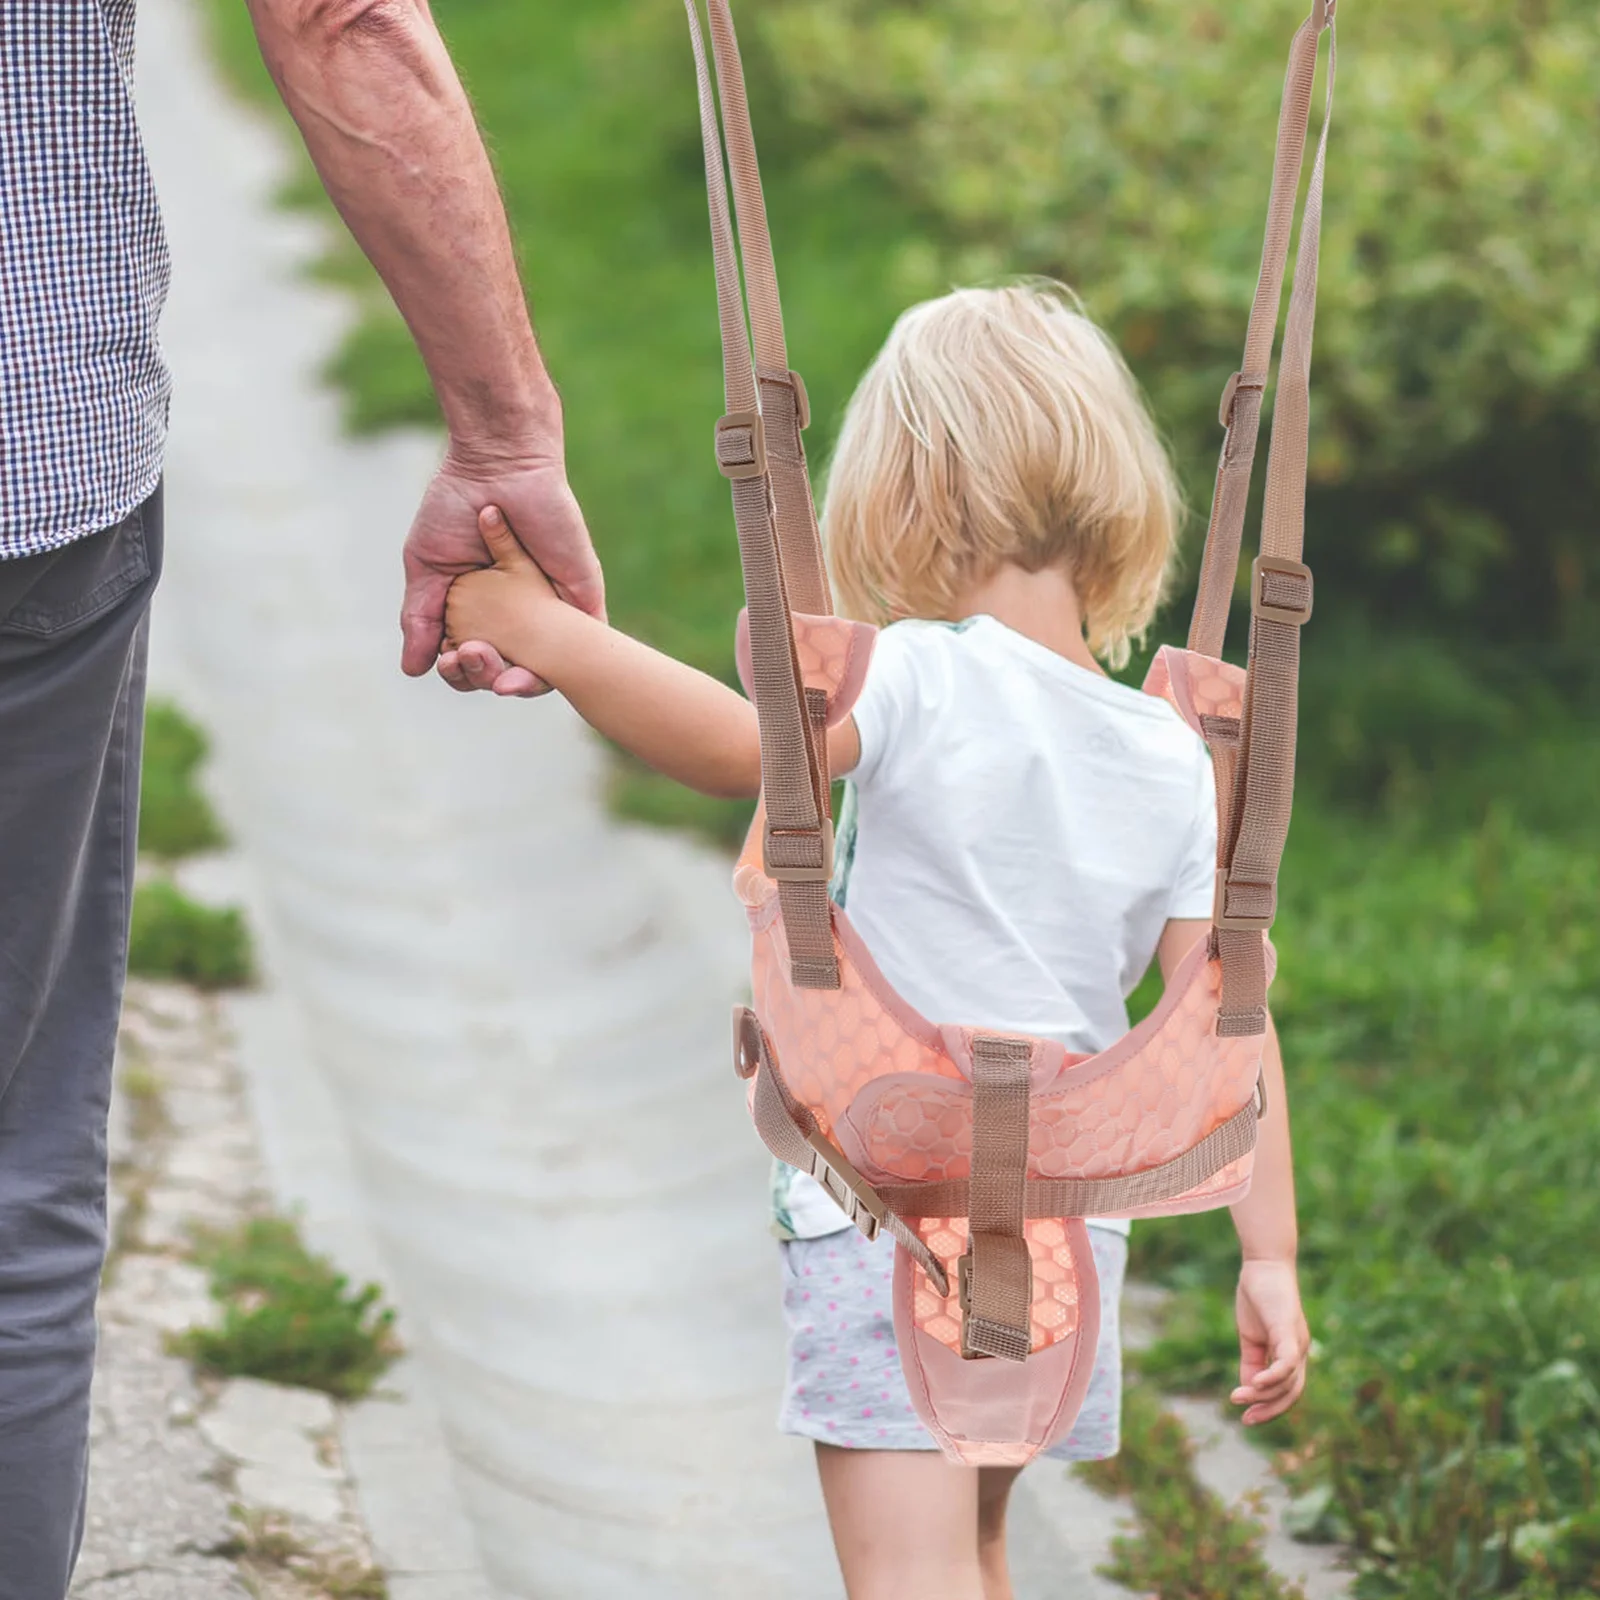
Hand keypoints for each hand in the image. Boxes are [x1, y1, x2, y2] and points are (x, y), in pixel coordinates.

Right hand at [401, 446, 602, 694]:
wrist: (497, 466)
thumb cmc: (457, 507)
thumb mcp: (428, 567)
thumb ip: (420, 618)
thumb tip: (413, 670)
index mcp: (483, 614)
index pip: (474, 662)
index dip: (460, 672)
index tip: (447, 659)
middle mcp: (520, 618)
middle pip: (507, 673)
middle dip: (484, 678)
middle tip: (466, 658)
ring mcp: (552, 611)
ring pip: (545, 670)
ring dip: (518, 684)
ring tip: (493, 671)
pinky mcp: (582, 599)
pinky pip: (583, 649)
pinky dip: (561, 669)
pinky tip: (531, 674)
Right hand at [1232, 1258, 1309, 1424]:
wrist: (1263, 1264)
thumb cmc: (1257, 1296)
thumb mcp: (1251, 1336)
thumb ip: (1251, 1362)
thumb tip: (1248, 1389)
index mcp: (1291, 1353)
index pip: (1287, 1390)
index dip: (1269, 1407)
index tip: (1247, 1417)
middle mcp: (1300, 1351)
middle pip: (1292, 1393)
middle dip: (1270, 1411)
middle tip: (1246, 1420)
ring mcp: (1297, 1341)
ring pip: (1289, 1381)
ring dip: (1263, 1395)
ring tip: (1239, 1398)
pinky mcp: (1288, 1330)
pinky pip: (1286, 1362)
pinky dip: (1273, 1377)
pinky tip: (1255, 1384)